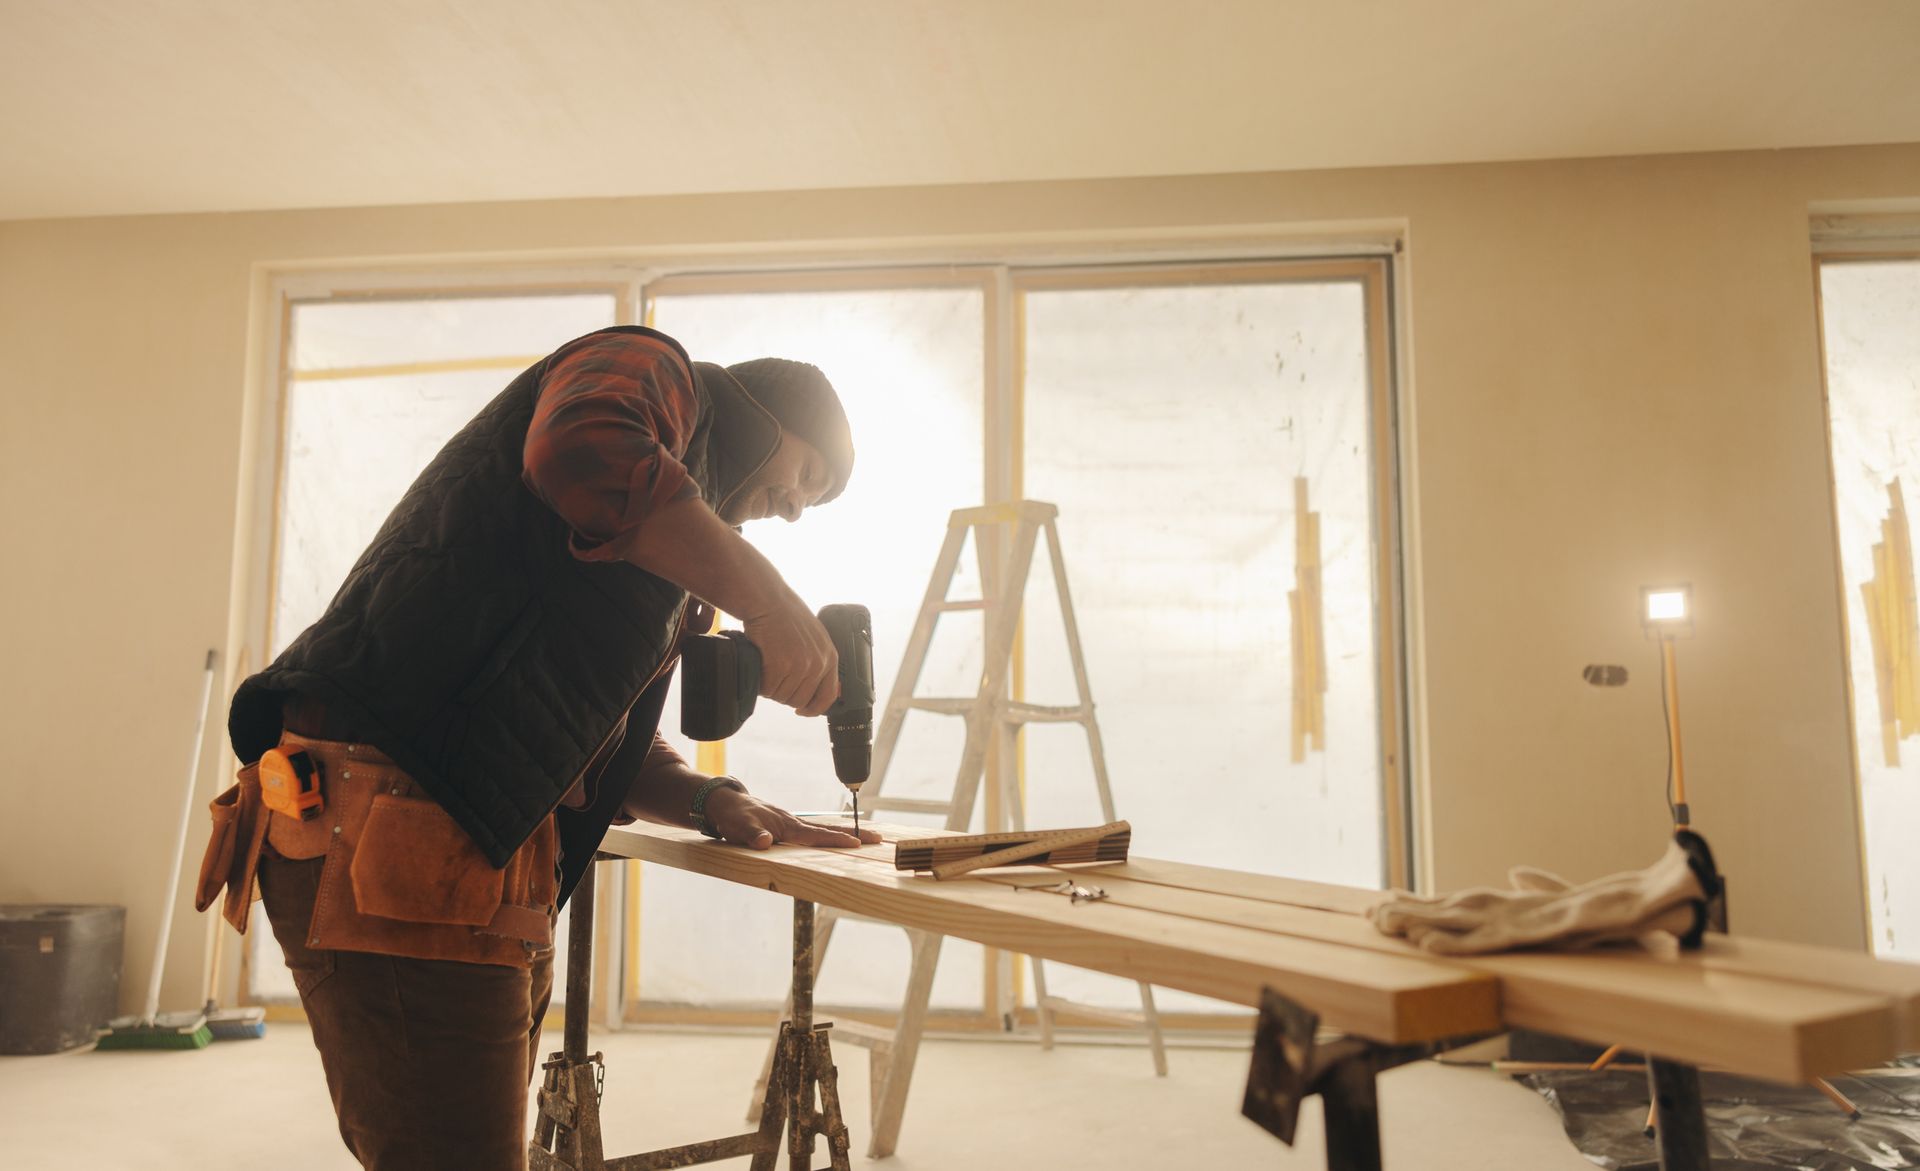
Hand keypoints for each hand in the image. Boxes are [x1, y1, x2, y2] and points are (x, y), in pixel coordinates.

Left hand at [705, 787, 882, 850]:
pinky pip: (813, 831)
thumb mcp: (739, 828)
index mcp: (787, 826)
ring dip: (844, 834)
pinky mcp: (786, 826)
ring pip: (822, 830)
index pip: (816, 835)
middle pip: (828, 830)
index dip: (837, 840)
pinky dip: (829, 834)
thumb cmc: (732, 817)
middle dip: (853, 834)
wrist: (724, 803)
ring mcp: (791, 824)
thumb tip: (767, 842)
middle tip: (877, 838)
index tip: (858, 843)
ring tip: (864, 838)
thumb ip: (753, 836)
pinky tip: (835, 838)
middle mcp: (794, 824)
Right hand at [741, 594, 839, 716]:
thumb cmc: (787, 616)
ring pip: (781, 696)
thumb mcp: (815, 637)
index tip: (802, 710)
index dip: (813, 708)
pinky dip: (760, 683)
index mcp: (830, 657)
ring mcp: (800, 665)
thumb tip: (828, 691)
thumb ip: (821, 661)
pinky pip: (767, 689)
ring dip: (770, 687)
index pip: (828, 696)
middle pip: (799, 700)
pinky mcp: (780, 665)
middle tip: (773, 676)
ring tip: (767, 666)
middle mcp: (818, 663)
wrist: (768, 600)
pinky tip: (760, 665)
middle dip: (784, 693)